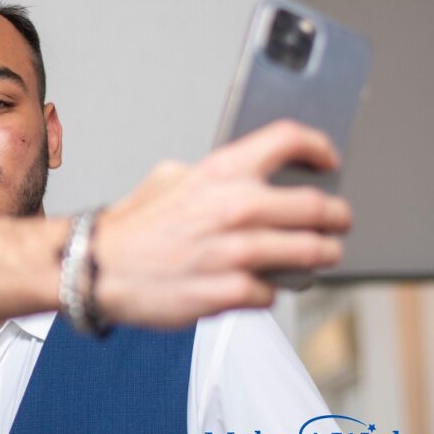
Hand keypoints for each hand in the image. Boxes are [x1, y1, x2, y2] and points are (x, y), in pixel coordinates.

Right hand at [91, 120, 348, 327]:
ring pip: (313, 254)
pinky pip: (276, 292)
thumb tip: (254, 177)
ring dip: (318, 257)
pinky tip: (253, 284)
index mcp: (221, 171)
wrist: (97, 269)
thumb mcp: (170, 177)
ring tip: (310, 257)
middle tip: (336, 223)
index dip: (319, 147)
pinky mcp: (231, 292)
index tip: (328, 161)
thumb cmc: (134, 228)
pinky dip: (269, 291)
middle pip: (321, 206)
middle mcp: (235, 207)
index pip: (290, 140)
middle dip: (336, 218)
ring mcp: (236, 253)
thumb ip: (217, 176)